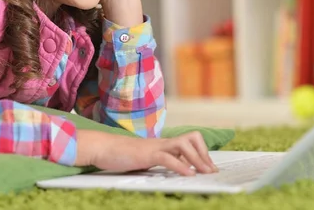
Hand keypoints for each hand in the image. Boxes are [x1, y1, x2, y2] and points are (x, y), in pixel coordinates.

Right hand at [75, 130, 218, 175]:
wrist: (102, 147)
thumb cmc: (120, 155)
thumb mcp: (145, 159)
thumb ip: (159, 162)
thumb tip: (173, 170)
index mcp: (163, 144)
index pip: (189, 140)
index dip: (202, 152)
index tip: (208, 167)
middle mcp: (162, 142)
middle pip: (192, 138)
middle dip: (205, 154)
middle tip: (211, 171)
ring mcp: (155, 146)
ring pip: (185, 144)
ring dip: (198, 159)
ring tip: (205, 173)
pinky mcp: (147, 154)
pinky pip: (168, 157)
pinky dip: (181, 166)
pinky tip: (188, 175)